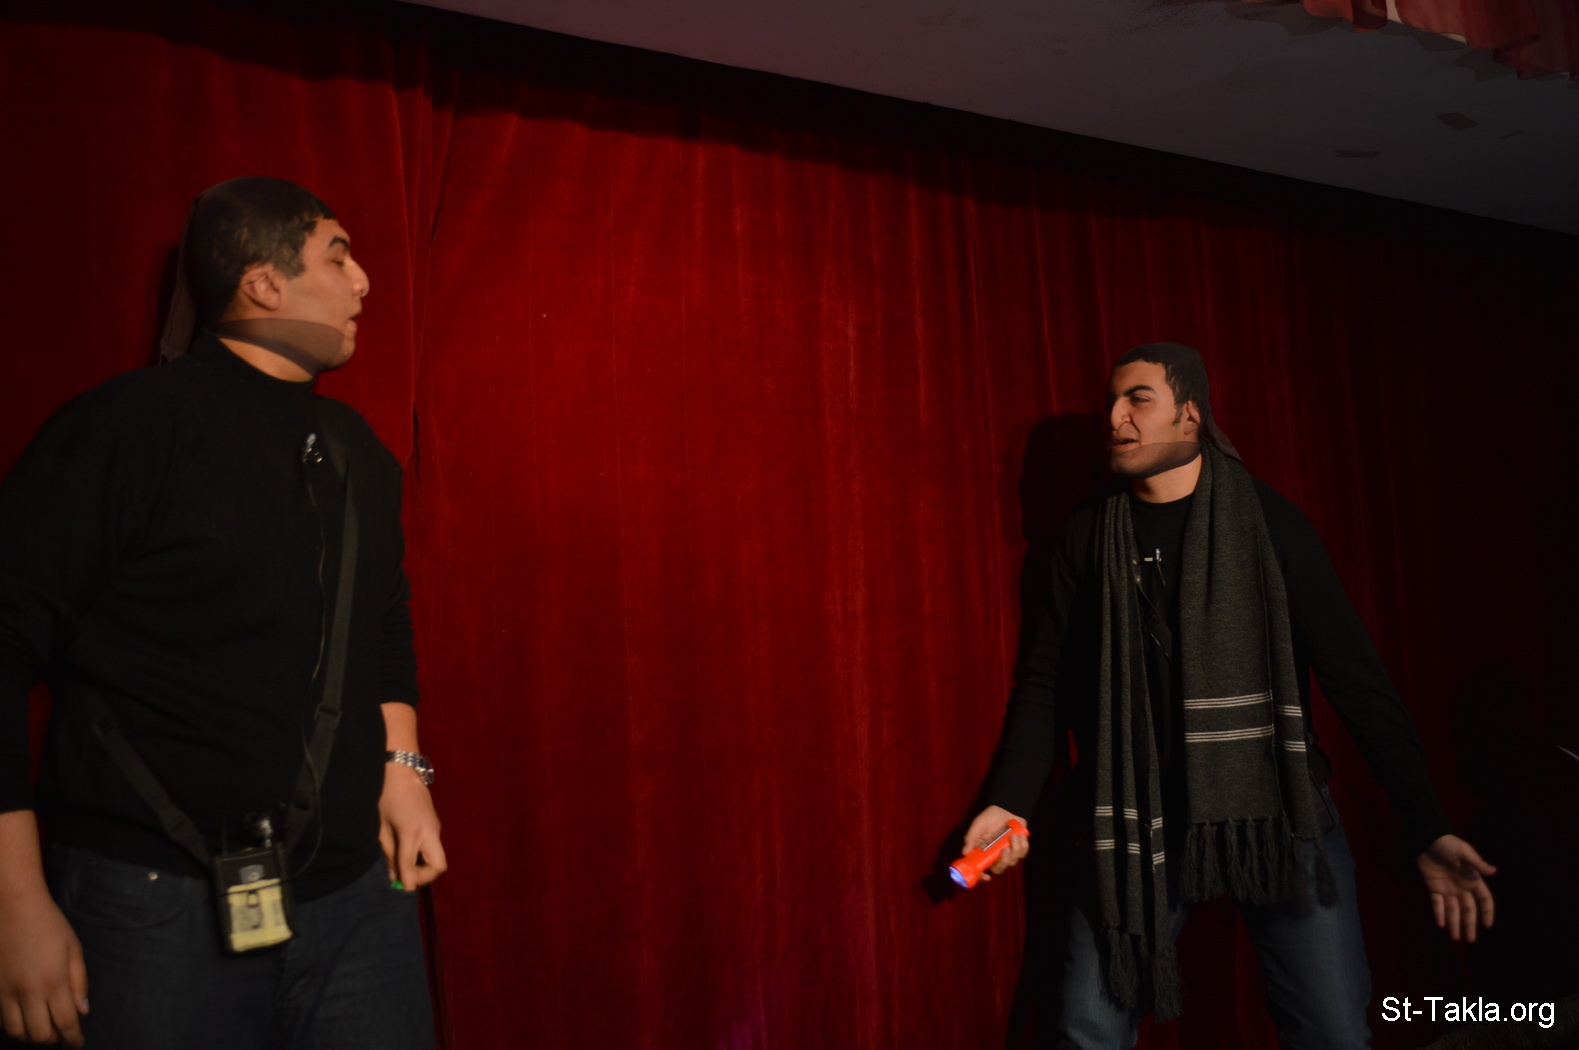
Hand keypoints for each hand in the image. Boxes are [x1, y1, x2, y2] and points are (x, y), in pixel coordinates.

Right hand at [0, 887, 88, 1045]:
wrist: (13, 909)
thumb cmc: (49, 925)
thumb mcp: (73, 949)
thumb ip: (79, 982)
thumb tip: (83, 1011)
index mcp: (53, 981)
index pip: (65, 1022)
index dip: (73, 1037)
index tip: (78, 1043)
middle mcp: (28, 992)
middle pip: (40, 1034)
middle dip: (53, 1039)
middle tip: (62, 1034)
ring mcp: (6, 992)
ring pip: (17, 1032)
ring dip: (32, 1035)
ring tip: (43, 1028)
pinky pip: (2, 1020)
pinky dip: (14, 1025)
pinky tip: (24, 1017)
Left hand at [378, 763, 447, 890]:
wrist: (402, 770)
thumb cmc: (386, 797)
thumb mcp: (381, 826)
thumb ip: (388, 852)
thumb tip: (393, 875)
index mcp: (412, 832)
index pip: (410, 865)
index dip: (406, 880)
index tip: (400, 888)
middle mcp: (429, 831)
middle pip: (438, 866)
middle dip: (424, 876)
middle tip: (408, 876)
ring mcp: (435, 827)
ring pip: (438, 857)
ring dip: (425, 866)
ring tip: (406, 863)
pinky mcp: (436, 824)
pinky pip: (434, 846)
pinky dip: (425, 855)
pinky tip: (409, 850)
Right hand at [960, 806, 1029, 880]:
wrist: (1005, 807)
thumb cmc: (989, 818)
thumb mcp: (978, 826)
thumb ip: (971, 838)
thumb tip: (964, 853)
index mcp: (984, 853)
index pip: (981, 869)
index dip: (982, 877)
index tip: (986, 877)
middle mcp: (995, 856)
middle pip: (999, 869)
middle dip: (1004, 861)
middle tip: (1006, 850)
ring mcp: (1008, 853)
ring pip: (1012, 862)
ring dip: (1015, 849)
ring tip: (1014, 836)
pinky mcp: (1019, 848)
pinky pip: (1023, 853)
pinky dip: (1023, 845)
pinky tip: (1019, 836)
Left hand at [1416, 834, 1495, 941]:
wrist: (1427, 839)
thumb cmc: (1448, 844)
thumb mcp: (1464, 852)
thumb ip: (1477, 863)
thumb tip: (1494, 871)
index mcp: (1473, 879)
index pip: (1484, 899)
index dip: (1487, 912)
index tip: (1487, 925)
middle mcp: (1462, 887)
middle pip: (1468, 910)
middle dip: (1469, 924)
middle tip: (1471, 940)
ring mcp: (1447, 888)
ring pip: (1453, 910)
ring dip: (1454, 923)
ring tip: (1456, 938)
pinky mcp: (1433, 887)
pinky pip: (1437, 903)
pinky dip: (1439, 913)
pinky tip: (1441, 924)